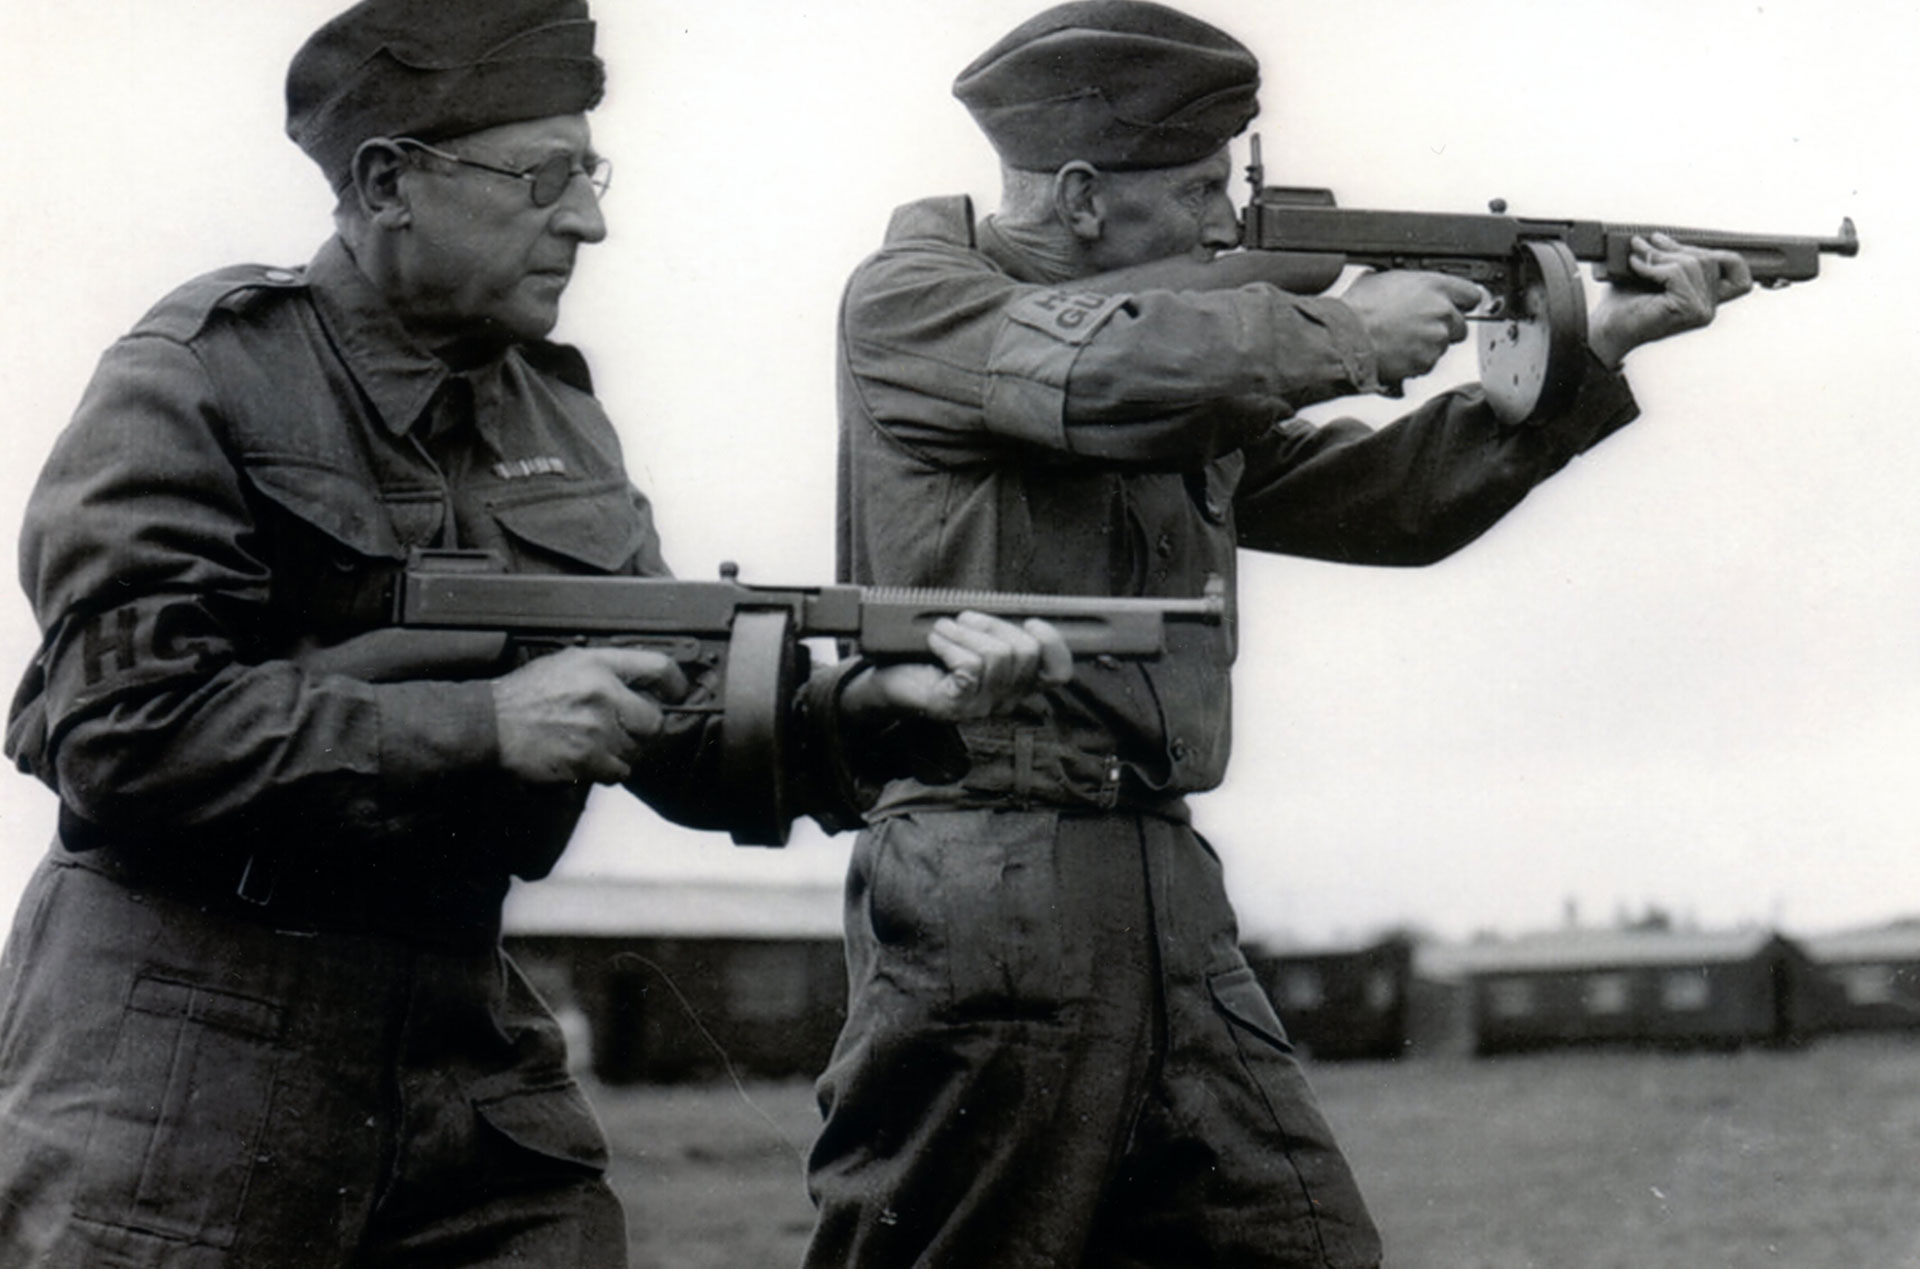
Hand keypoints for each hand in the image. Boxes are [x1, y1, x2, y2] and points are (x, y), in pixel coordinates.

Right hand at [491, 646, 688, 783]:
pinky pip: (619, 771)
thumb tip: (642, 682)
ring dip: (623, 751)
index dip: (675, 683)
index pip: (658, 667)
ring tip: (597, 744)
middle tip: (626, 729)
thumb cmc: (525, 696)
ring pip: (637, 750)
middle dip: (644, 728)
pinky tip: (589, 759)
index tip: (676, 694)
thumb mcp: (567, 663)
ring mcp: (596, 729)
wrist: (491, 725)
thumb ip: (606, 669)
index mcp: (598, 664)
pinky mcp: (587, 759)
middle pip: (654, 719)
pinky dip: (608, 770)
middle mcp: (602, 693)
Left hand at [843, 613, 1073, 723]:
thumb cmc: (929, 658)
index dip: (1054, 643)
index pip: (1057, 672)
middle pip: (1026, 653)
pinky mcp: (957, 706)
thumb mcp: (970, 640)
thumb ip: (996, 631)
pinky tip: (935, 641)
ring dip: (966, 632)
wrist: (888, 683)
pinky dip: (950, 644)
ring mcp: (981, 707)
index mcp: (1015, 684)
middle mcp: (1005, 701)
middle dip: (994, 624)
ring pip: (997, 656)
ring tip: (943, 629)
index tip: (1032, 621)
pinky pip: (969, 665)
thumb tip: (1012, 608)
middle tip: (965, 619)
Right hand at [1340, 270, 1487, 389]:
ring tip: (1400, 340)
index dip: (1461, 303)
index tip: (1456, 307)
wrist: (1346, 339)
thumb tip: (1410, 287)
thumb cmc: (1358, 309)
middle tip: (1418, 328)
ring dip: (1427, 345)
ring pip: (1442, 346)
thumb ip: (1410, 284)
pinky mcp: (1426, 362)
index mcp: (1434, 286)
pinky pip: (1428, 363)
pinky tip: (1397, 352)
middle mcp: (1441, 312)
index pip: (1470, 294)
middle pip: (1460, 325)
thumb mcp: (1383, 279)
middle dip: (1443, 328)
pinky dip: (1415, 361)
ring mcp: (1435, 339)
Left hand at [1587, 233, 1752, 367]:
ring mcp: (1701, 311)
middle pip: (1708, 261)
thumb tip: (1664, 235)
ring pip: (1692, 264)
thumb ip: (1669, 259)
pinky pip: (1676, 273)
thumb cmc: (1624, 305)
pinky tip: (1635, 266)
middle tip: (1645, 243)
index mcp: (1706, 302)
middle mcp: (1708, 309)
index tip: (1682, 246)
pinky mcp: (1688, 309)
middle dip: (1674, 248)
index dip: (1725, 257)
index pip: (1739, 277)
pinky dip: (1653, 266)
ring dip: (1660, 254)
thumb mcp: (1652, 276)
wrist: (1607, 331)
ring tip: (1637, 253)